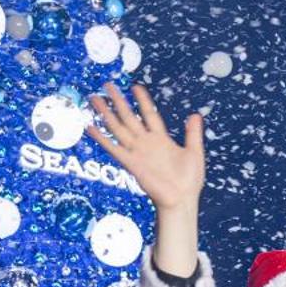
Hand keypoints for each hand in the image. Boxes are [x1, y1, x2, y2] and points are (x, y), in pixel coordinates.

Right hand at [88, 83, 204, 211]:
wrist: (182, 200)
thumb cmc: (189, 181)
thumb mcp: (194, 152)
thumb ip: (192, 133)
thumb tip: (195, 114)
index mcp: (161, 140)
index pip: (149, 114)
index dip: (143, 100)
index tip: (135, 87)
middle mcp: (146, 144)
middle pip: (129, 117)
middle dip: (118, 101)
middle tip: (108, 86)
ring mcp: (137, 152)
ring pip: (118, 128)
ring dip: (106, 114)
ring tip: (95, 99)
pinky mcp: (131, 164)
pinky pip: (113, 148)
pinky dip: (101, 138)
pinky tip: (90, 127)